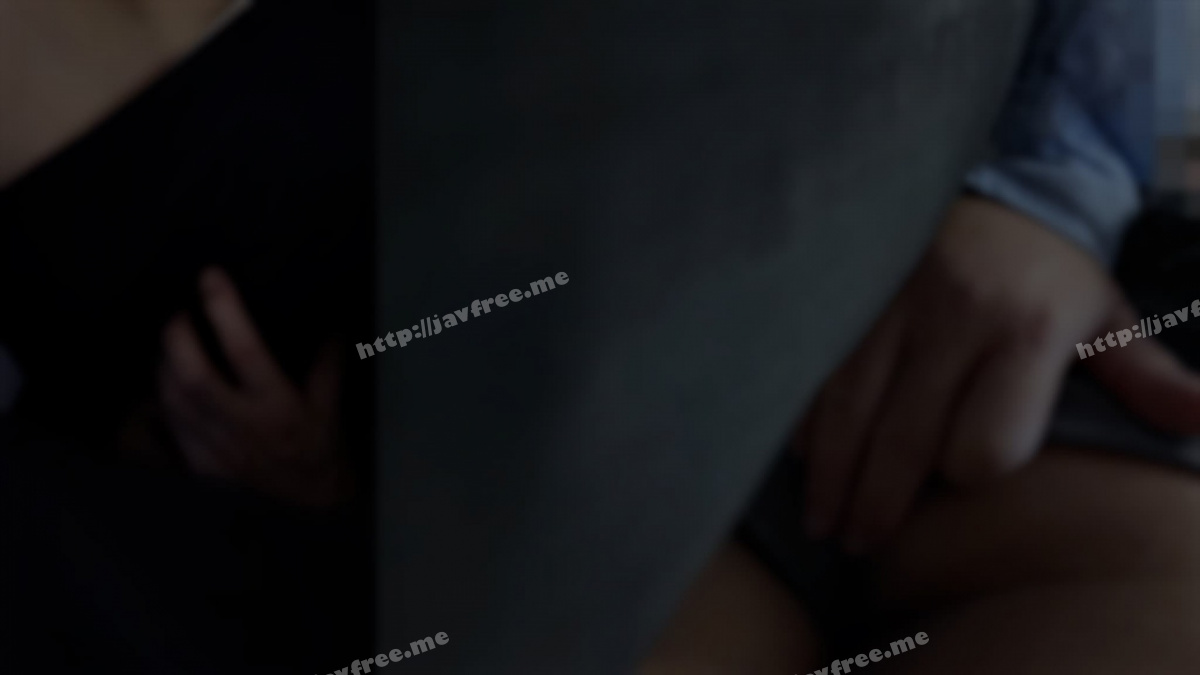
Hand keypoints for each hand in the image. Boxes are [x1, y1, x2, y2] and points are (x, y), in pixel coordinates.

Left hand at [159, 267, 350, 508]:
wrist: (306, 514)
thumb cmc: (321, 459)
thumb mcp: (332, 412)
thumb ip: (328, 367)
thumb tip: (333, 324)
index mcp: (279, 409)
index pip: (244, 350)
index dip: (224, 309)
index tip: (212, 276)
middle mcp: (241, 427)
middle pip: (191, 375)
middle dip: (177, 335)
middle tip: (179, 310)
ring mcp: (214, 448)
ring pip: (171, 397)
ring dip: (164, 360)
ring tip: (171, 338)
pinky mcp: (197, 464)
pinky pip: (167, 422)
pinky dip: (160, 392)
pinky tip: (166, 375)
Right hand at [797, 196, 1199, 553]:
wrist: (996, 185)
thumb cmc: (1054, 271)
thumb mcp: (1110, 315)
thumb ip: (1146, 375)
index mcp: (1028, 332)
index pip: (985, 443)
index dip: (966, 477)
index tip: (954, 487)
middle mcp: (957, 319)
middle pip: (905, 438)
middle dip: (876, 504)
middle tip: (856, 545)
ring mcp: (895, 306)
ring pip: (850, 409)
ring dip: (831, 475)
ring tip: (822, 521)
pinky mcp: (853, 294)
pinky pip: (820, 370)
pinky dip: (806, 420)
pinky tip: (800, 458)